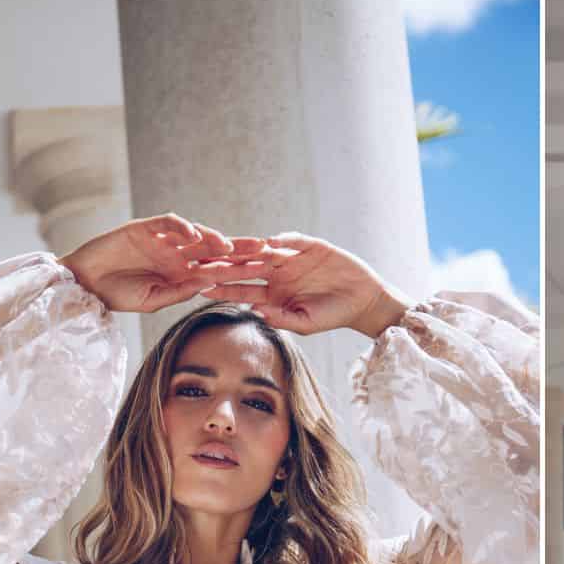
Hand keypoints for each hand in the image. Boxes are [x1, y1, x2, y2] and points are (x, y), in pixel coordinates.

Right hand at [59, 215, 267, 312]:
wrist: (86, 285)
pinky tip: (193, 235)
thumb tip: (209, 286)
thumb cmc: (119, 295)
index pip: (219, 270)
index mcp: (184, 274)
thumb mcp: (154, 300)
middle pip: (215, 249)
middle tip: (266, 248)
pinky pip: (167, 223)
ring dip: (213, 238)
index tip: (266, 272)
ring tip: (229, 245)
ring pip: (196, 234)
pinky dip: (181, 227)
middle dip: (240, 248)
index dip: (241, 269)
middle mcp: (178, 255)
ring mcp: (163, 240)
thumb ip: (180, 292)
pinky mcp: (145, 228)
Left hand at [199, 232, 414, 337]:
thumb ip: (281, 319)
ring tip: (229, 246)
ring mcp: (293, 258)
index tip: (201, 287)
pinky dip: (284, 240)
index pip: (242, 289)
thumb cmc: (332, 316)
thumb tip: (255, 312)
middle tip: (203, 260)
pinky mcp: (312, 246)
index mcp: (273, 293)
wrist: (362, 301)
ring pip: (265, 251)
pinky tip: (270, 242)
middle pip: (248, 266)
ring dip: (248, 249)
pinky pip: (295, 241)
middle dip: (227, 263)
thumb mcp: (305, 323)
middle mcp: (279, 273)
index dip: (223, 288)